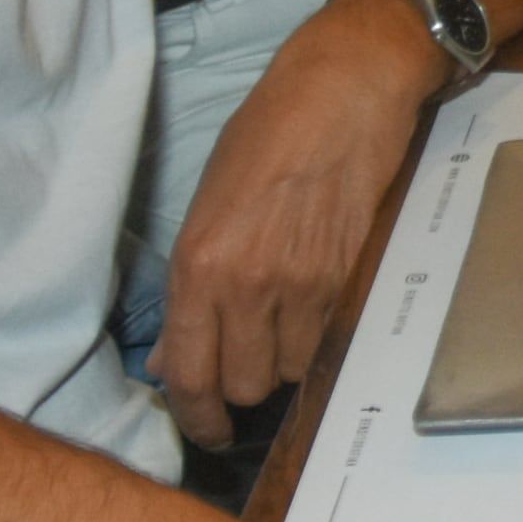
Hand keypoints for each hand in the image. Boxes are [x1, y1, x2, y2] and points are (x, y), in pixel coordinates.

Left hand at [158, 0, 436, 452]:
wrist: (345, 92)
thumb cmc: (267, 133)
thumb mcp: (207, 203)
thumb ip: (190, 286)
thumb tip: (176, 356)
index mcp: (199, 262)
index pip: (191, 373)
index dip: (195, 416)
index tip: (203, 429)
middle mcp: (247, 283)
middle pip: (243, 386)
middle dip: (238, 384)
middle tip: (239, 358)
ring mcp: (302, 285)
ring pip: (286, 371)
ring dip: (278, 361)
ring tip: (277, 323)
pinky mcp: (346, 278)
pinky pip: (321, 342)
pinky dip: (310, 339)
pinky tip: (306, 308)